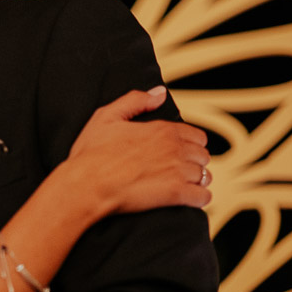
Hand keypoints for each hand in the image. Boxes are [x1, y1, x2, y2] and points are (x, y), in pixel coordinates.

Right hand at [65, 86, 211, 215]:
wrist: (85, 185)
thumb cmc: (91, 154)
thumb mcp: (106, 116)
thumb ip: (136, 100)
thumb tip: (159, 93)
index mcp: (162, 130)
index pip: (196, 136)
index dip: (188, 144)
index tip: (177, 152)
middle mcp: (174, 149)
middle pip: (203, 156)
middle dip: (193, 162)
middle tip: (177, 169)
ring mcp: (177, 172)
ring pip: (205, 176)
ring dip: (195, 180)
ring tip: (181, 184)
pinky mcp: (176, 194)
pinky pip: (203, 197)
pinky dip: (198, 198)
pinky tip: (187, 198)